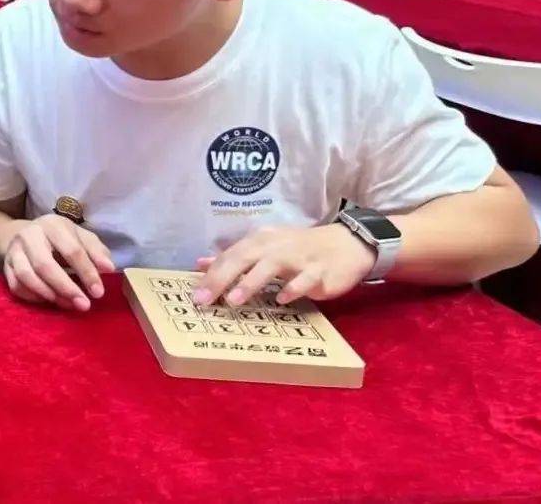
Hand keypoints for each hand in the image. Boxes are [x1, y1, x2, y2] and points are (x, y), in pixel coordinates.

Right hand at [2, 214, 114, 311]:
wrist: (25, 234)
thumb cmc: (60, 238)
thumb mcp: (80, 237)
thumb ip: (96, 251)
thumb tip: (108, 268)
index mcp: (53, 225)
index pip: (71, 249)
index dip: (86, 272)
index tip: (98, 292)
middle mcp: (30, 235)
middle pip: (45, 265)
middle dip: (66, 287)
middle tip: (83, 305)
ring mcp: (15, 251)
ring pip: (27, 277)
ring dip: (49, 294)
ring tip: (68, 305)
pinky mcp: (6, 266)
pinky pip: (17, 286)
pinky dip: (33, 297)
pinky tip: (50, 300)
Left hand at [191, 224, 375, 307]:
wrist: (346, 245)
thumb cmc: (299, 249)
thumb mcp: (265, 248)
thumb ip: (235, 257)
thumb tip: (202, 264)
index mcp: (261, 240)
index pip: (231, 254)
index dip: (211, 273)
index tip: (194, 294)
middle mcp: (276, 245)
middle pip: (244, 257)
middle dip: (222, 277)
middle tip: (204, 298)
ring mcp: (299, 257)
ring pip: (271, 266)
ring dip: (251, 282)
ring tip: (233, 300)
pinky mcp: (320, 271)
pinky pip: (304, 279)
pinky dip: (293, 288)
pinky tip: (282, 299)